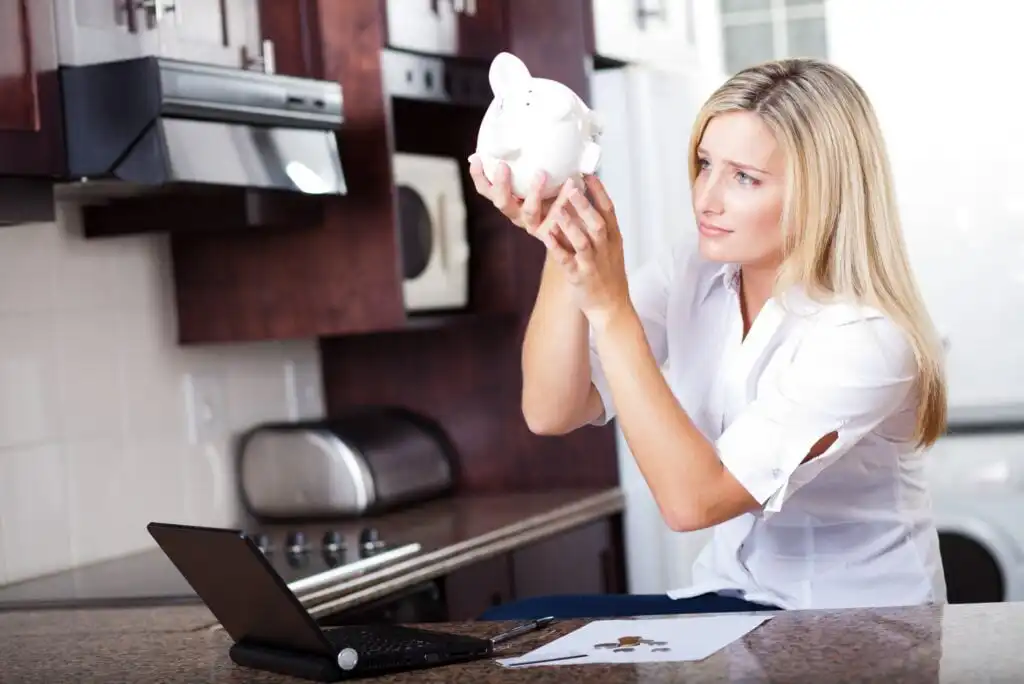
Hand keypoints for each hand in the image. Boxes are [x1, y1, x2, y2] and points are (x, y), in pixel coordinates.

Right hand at [468, 155, 574, 250]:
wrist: (574, 225)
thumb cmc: (554, 194)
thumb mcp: (538, 177)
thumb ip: (528, 163)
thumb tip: (523, 131)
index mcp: (508, 200)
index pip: (486, 190)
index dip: (479, 176)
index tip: (477, 158)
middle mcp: (516, 213)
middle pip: (501, 202)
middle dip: (501, 184)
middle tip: (503, 165)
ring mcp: (532, 225)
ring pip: (529, 211)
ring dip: (534, 191)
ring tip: (542, 172)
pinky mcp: (551, 233)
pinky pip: (556, 216)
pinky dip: (563, 199)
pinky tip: (571, 183)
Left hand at [546, 175, 631, 329]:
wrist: (611, 306)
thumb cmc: (607, 273)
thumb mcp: (610, 246)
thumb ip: (600, 225)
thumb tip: (585, 200)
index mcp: (613, 238)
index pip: (609, 210)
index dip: (599, 191)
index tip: (588, 173)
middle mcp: (604, 248)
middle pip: (597, 222)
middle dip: (585, 204)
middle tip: (571, 185)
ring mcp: (593, 263)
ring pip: (583, 241)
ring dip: (571, 224)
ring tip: (558, 208)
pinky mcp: (580, 277)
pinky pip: (567, 261)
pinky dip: (557, 249)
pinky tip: (546, 236)